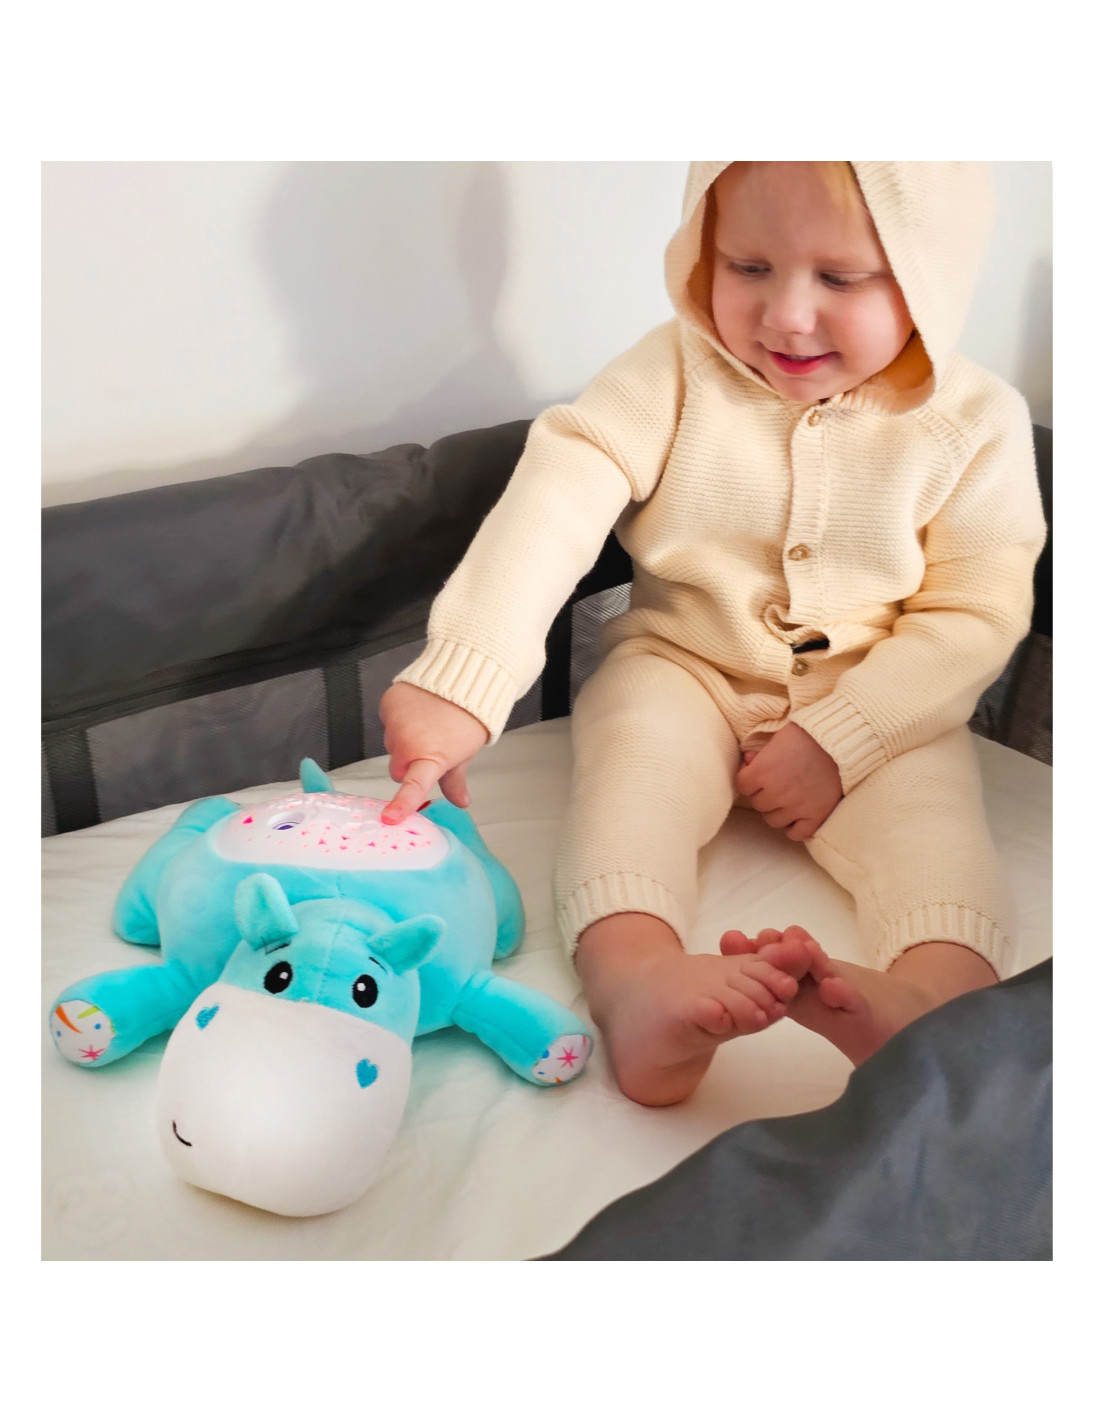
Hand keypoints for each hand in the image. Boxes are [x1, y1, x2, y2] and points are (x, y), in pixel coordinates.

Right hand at [378, 683, 488, 823]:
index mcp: (431, 757)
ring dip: (404, 741)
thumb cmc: (467, 718)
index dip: (402, 804)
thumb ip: (455, 781)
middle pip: (397, 769)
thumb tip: (461, 802)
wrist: (463, 679)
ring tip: (427, 725)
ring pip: (391, 745)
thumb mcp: (463, 753)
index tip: (390, 818)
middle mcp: (408, 741)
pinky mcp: (388, 704)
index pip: (414, 786)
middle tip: (430, 750)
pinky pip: (387, 721)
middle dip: (409, 766)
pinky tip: (417, 712)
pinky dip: (399, 720)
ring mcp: (395, 722)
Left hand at [734, 722, 841, 841]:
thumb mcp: (777, 738)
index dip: (748, 780)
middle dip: (764, 794)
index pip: (742, 785)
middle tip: (776, 785)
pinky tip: (796, 817)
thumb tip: (748, 761)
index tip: (757, 775)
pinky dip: (794, 828)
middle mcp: (776, 792)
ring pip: (773, 821)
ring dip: (777, 811)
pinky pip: (796, 834)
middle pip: (758, 804)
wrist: (839, 741)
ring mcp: (796, 807)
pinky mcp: (816, 815)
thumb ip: (760, 754)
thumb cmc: (806, 735)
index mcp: (762, 771)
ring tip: (787, 800)